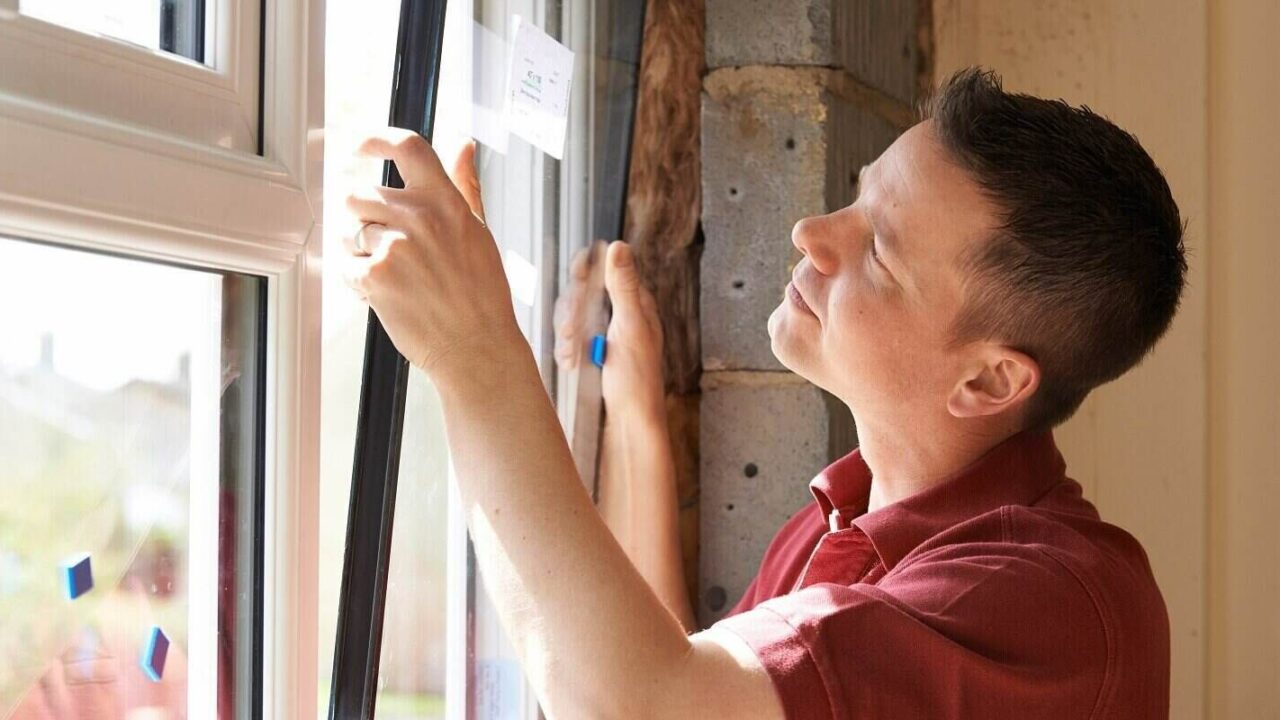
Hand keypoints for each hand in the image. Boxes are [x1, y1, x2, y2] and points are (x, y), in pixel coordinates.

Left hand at [341, 128, 523, 377]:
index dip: (376, 140)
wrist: (477, 346)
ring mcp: (395, 246)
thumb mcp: (478, 231)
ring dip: (360, 252)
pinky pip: (345, 266)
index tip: (362, 148)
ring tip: (393, 276)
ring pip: (349, 232)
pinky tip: (387, 294)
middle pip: (358, 193)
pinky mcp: (375, 276)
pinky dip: (358, 281)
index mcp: (446, 202)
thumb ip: (464, 184)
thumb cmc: (481, 294)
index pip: (408, 147)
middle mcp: (419, 217)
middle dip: (362, 219)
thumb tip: (463, 145)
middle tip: (382, 245)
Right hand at [554, 240, 665, 424]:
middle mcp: (620, 315)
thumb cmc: (638, 381)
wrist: (628, 426)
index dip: (587, 270)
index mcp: (636, 304)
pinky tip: (570, 365)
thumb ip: (623, 287)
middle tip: (571, 332)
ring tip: (571, 355)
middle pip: (581, 293)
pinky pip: (568, 340)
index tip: (576, 274)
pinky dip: (566, 350)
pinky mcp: (591, 354)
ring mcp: (604, 335)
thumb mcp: (630, 329)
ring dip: (566, 334)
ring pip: (571, 317)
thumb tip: (618, 246)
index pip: (607, 270)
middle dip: (571, 312)